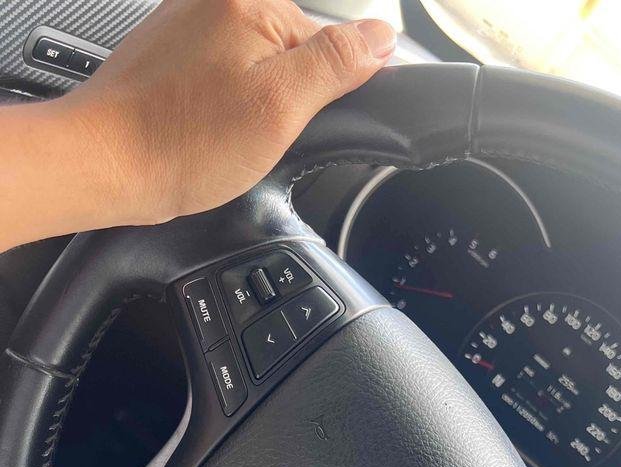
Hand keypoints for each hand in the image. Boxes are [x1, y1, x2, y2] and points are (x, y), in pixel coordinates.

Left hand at [0, 0, 394, 248]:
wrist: (105, 163)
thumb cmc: (182, 142)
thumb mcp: (280, 107)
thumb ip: (336, 64)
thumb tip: (382, 36)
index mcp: (251, 2)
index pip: (329, 43)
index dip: (325, 96)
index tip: (295, 126)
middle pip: (289, 53)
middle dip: (285, 101)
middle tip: (253, 137)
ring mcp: (187, 22)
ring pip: (253, 68)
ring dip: (251, 108)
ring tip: (221, 137)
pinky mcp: (168, 51)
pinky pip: (220, 75)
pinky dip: (221, 107)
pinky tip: (203, 131)